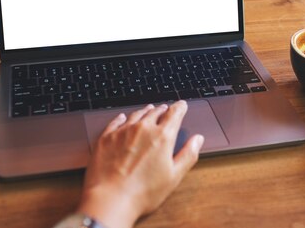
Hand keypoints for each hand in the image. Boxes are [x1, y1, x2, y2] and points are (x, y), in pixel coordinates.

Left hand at [77, 101, 203, 227]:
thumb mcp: (174, 176)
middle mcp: (143, 128)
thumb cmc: (143, 192)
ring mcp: (123, 131)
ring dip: (145, 111)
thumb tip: (197, 140)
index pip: (174, 113)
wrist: (111, 199)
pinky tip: (123, 118)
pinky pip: (116, 121)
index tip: (182, 105)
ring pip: (137, 114)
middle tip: (165, 109)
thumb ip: (188, 155)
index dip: (180, 108)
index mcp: (162, 136)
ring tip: (149, 110)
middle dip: (162, 110)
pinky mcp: (107, 137)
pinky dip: (123, 118)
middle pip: (155, 112)